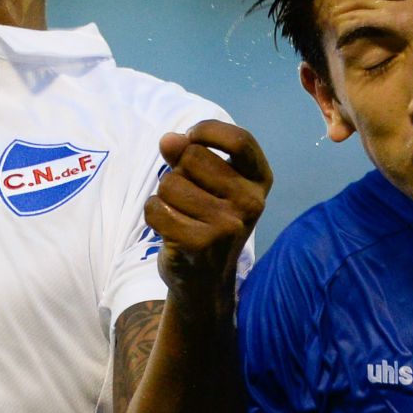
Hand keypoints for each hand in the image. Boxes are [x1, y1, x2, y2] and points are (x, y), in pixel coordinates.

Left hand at [146, 120, 271, 295]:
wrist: (205, 280)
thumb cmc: (206, 220)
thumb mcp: (205, 183)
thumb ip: (187, 154)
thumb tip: (169, 140)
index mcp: (259, 181)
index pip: (239, 140)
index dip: (207, 131)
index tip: (191, 138)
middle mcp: (252, 202)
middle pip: (193, 156)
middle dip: (179, 170)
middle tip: (188, 195)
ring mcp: (229, 225)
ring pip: (170, 183)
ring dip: (164, 196)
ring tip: (180, 214)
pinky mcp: (202, 244)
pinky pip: (156, 208)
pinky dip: (153, 214)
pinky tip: (168, 228)